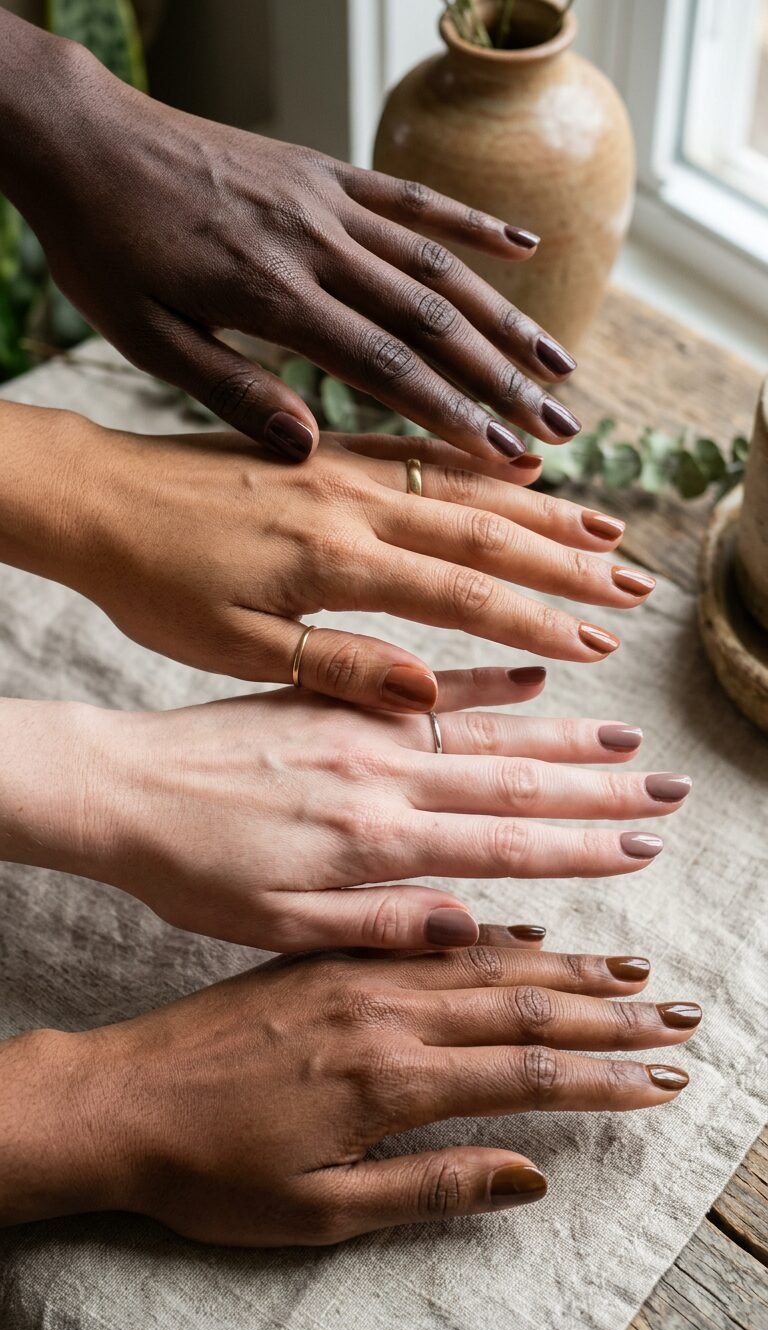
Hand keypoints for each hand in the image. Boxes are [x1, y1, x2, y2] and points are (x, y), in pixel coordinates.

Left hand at [2, 24, 580, 461]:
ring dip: (507, 317)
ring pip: (438, 265)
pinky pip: (412, 198)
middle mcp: (317, 247)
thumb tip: (308, 448)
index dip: (455, 415)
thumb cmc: (104, 250)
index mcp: (272, 299)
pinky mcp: (324, 172)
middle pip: (434, 322)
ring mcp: (327, 202)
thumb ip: (229, 391)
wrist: (81, 139)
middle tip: (561, 430)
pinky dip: (471, 224)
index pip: (387, 368)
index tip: (507, 457)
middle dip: (505, 382)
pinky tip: (524, 248)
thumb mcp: (145, 339)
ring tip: (562, 365)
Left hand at [7, 946, 698, 1242]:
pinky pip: (427, 942)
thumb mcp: (316, 1210)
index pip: (526, 1073)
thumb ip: (429, 1187)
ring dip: (564, 970)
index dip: (603, 1077)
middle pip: (521, 1006)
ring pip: (483, 963)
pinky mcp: (327, 956)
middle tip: (673, 1015)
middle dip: (607, 1016)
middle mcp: (383, 1011)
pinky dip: (489, 941)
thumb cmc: (210, 1171)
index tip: (661, 1077)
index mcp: (388, 1078)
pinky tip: (527, 939)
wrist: (116, 1097)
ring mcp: (356, 974)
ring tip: (629, 972)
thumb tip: (530, 1177)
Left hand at [9, 413, 651, 710]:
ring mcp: (340, 467)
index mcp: (333, 562)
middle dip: (569, 562)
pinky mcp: (323, 448)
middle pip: (485, 532)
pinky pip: (418, 450)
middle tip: (635, 585)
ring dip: (544, 510)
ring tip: (608, 529)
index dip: (538, 619)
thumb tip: (433, 696)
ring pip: (464, 486)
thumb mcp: (234, 647)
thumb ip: (338, 667)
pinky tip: (520, 468)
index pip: (462, 594)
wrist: (93, 498)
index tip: (598, 642)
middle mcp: (351, 503)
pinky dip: (478, 462)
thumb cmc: (153, 585)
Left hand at [26, 675, 689, 949]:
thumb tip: (472, 930)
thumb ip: (377, 926)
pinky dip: (481, 679)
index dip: (580, 847)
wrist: (119, 786)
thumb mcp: (274, 926)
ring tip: (629, 735)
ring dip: (563, 731)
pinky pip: (423, 682)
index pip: (502, 844)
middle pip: (513, 780)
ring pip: (482, 727)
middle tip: (667, 788)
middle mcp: (379, 776)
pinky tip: (530, 673)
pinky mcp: (335, 693)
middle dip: (600, 788)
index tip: (642, 845)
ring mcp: (360, 727)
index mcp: (370, 841)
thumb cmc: (189, 869)